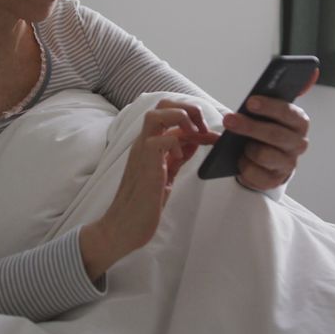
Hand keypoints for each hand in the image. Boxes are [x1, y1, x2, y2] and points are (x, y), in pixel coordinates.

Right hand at [81, 99, 218, 279]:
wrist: (122, 228)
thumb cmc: (142, 206)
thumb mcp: (166, 176)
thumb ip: (177, 158)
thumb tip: (193, 142)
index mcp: (149, 145)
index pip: (171, 117)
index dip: (195, 121)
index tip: (212, 136)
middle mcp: (143, 143)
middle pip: (162, 105)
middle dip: (188, 109)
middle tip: (203, 128)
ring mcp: (142, 152)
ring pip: (157, 115)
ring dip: (181, 118)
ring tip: (195, 135)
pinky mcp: (145, 165)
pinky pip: (160, 140)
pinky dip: (176, 143)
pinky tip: (181, 158)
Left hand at [223, 95, 310, 191]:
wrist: (265, 160)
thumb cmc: (264, 130)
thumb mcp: (265, 116)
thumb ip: (260, 107)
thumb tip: (244, 106)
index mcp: (299, 122)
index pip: (288, 112)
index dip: (269, 107)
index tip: (250, 102)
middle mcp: (298, 143)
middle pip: (274, 134)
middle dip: (249, 126)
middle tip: (229, 120)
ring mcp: (288, 163)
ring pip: (263, 154)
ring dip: (247, 148)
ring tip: (234, 143)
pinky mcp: (275, 180)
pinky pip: (254, 172)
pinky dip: (243, 164)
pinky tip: (239, 159)